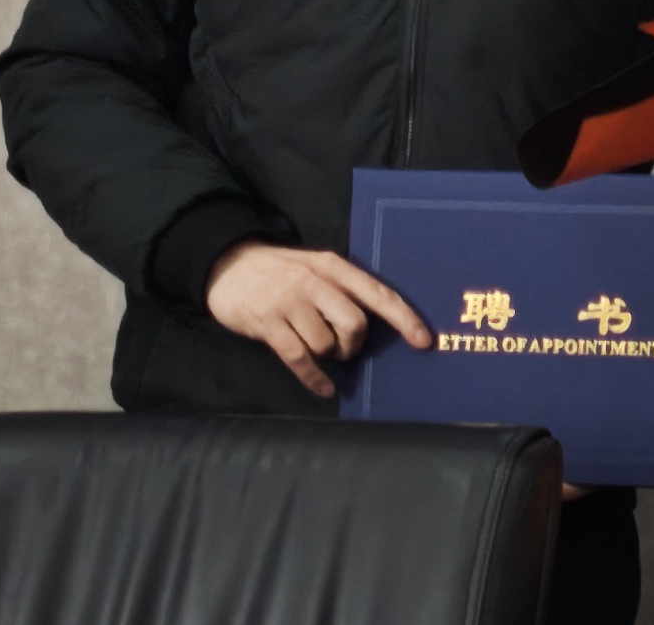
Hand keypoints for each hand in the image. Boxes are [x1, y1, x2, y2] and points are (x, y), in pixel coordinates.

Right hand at [202, 243, 428, 401]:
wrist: (230, 264)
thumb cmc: (281, 270)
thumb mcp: (316, 267)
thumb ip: (342, 289)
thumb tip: (371, 322)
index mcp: (335, 267)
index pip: (378, 293)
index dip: (403, 318)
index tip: (423, 341)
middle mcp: (316, 283)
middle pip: (355, 323)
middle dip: (354, 345)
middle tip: (344, 348)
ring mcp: (290, 303)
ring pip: (325, 343)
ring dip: (327, 355)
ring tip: (318, 349)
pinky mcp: (267, 324)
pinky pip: (298, 358)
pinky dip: (314, 378)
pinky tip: (322, 388)